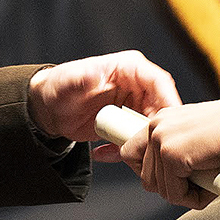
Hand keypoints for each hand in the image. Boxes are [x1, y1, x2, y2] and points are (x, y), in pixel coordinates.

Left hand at [28, 50, 180, 142]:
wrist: (51, 108)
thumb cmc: (59, 88)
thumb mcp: (68, 82)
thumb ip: (82, 78)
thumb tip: (93, 73)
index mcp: (129, 68)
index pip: (160, 81)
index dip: (169, 101)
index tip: (168, 123)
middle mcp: (137, 86)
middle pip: (162, 108)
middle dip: (154, 130)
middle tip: (143, 148)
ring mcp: (134, 106)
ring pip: (151, 128)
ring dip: (139, 145)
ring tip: (117, 152)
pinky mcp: (129, 124)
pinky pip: (137, 141)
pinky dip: (125, 152)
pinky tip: (103, 152)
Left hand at [119, 98, 219, 208]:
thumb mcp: (198, 138)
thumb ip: (178, 152)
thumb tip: (165, 183)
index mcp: (162, 120)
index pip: (131, 153)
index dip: (148, 173)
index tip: (170, 181)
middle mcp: (156, 125)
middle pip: (145, 178)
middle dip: (172, 187)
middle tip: (197, 183)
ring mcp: (161, 139)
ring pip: (161, 190)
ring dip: (186, 193)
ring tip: (208, 180)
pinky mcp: (171, 154)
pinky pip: (175, 195)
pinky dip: (195, 199)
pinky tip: (211, 183)